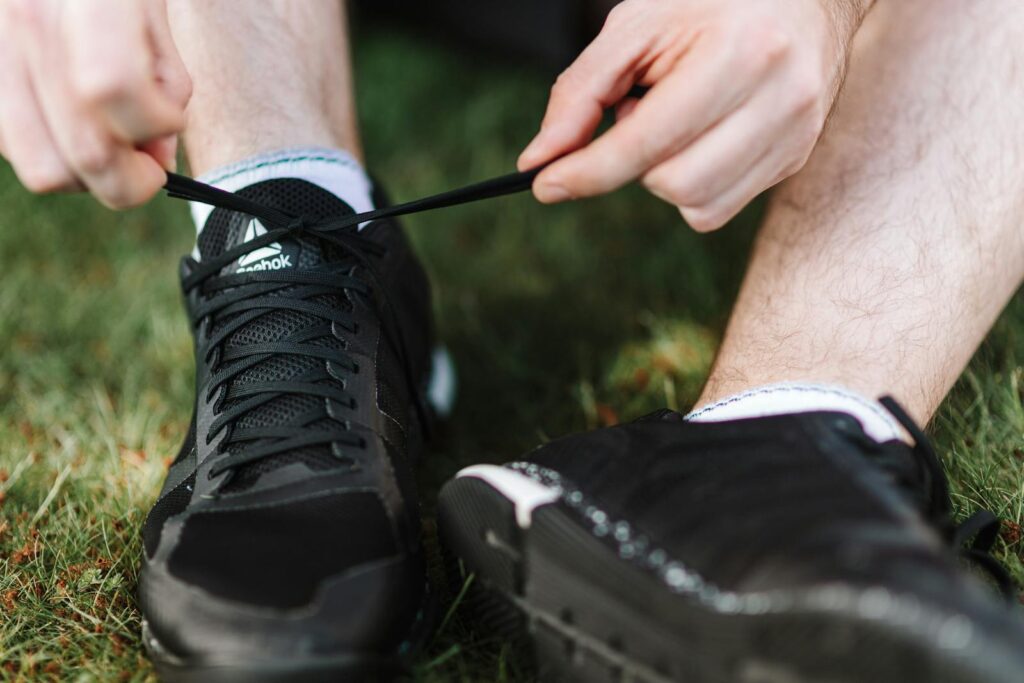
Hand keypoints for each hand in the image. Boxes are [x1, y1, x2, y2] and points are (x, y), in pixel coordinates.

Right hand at [0, 0, 190, 207]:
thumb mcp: (151, 5)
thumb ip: (166, 78)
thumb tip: (156, 157)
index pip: (111, 85)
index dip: (153, 122)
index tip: (170, 121)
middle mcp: (24, 21)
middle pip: (81, 152)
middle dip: (131, 178)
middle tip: (149, 161)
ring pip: (43, 168)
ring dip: (90, 173)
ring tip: (110, 139)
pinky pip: (12, 148)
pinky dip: (52, 151)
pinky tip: (71, 120)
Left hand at [519, 0, 871, 230]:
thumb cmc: (709, 6)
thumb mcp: (636, 28)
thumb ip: (580, 94)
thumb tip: (539, 160)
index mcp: (739, 54)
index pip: (648, 142)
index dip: (588, 171)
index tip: (545, 184)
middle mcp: (780, 99)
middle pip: (674, 184)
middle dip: (637, 164)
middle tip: (642, 113)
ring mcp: (795, 134)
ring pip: (699, 208)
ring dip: (664, 176)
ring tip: (676, 122)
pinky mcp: (795, 157)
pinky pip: (721, 208)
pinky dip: (693, 186)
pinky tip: (700, 140)